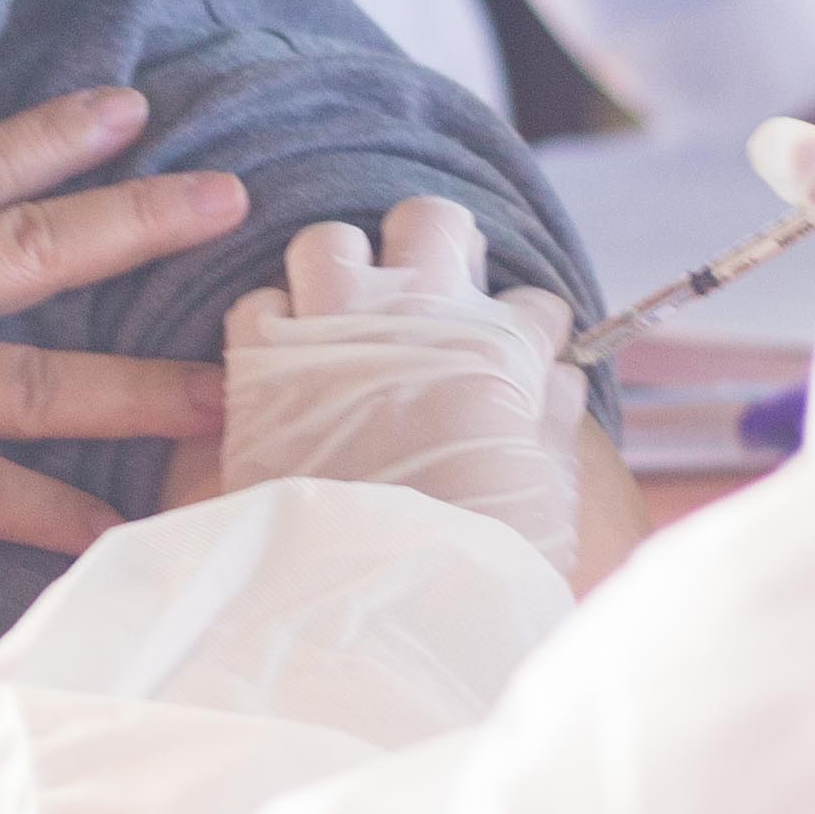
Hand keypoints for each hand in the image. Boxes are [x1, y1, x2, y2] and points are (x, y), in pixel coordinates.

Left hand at [215, 200, 586, 577]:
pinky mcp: (261, 358)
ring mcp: (335, 325)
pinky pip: (255, 304)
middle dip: (435, 248)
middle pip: (432, 222)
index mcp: (500, 347)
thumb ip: (553, 425)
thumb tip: (558, 382)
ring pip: (331, 240)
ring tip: (344, 316)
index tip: (518, 360)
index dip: (527, 333)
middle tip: (428, 296)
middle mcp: (419, 313)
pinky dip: (269, 329)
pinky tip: (282, 365)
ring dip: (341, 272)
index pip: (532, 303)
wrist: (381, 591)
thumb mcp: (545, 492)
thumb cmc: (480, 552)